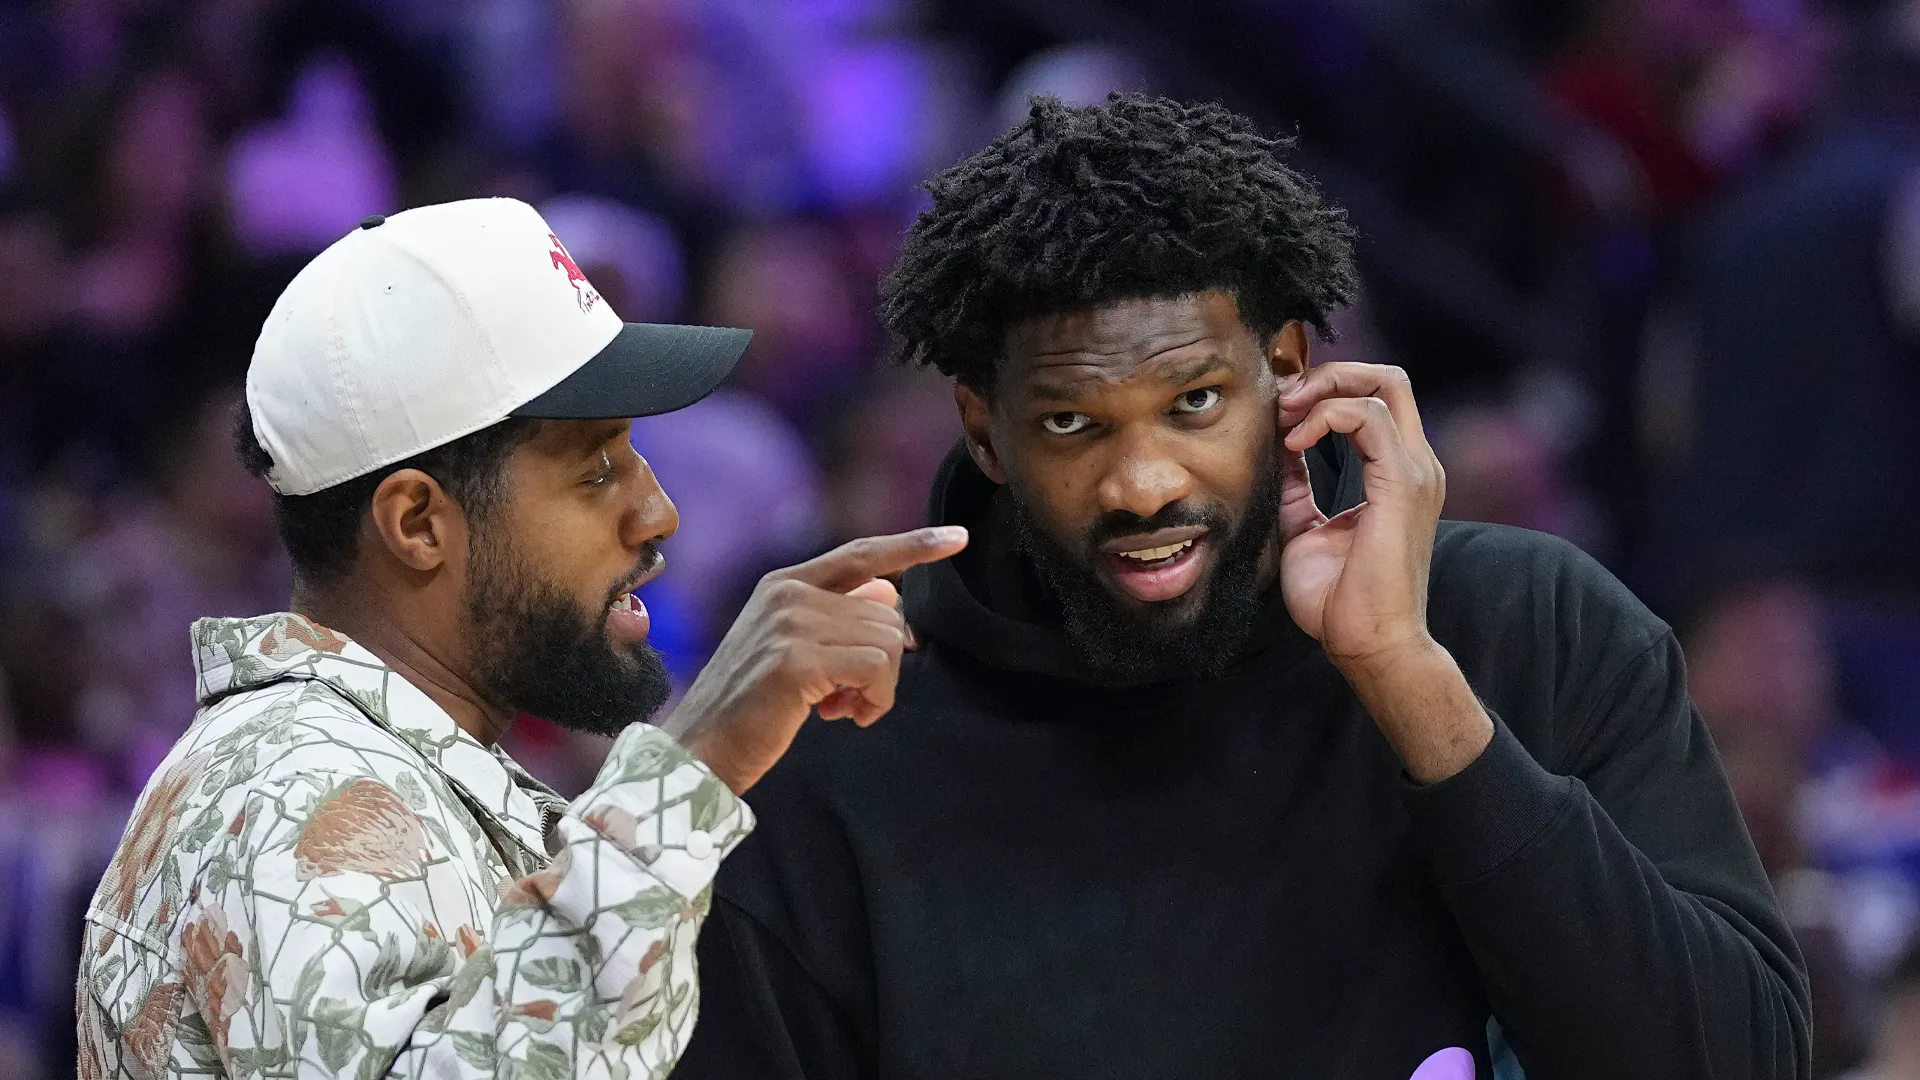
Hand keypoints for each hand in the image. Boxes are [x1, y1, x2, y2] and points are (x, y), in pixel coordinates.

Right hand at [660, 527, 967, 792]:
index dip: (914, 545)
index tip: (958, 538)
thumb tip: (890, 595)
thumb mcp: (793, 650)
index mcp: (784, 583)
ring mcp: (792, 623)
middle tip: (850, 700)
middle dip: (885, 665)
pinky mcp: (798, 659)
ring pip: (888, 642)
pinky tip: (846, 717)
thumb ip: (837, 618)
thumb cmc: (751, 707)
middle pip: (888, 614)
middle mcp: (788, 593)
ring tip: (844, 709)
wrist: (701, 750)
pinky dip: (876, 700)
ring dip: (880, 688)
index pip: (863, 553)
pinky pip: (876, 669)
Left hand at [1274, 362, 1488, 781]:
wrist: (1367, 642)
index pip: (1371, 400)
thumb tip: (1275, 442)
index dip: (1323, 392)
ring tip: (1284, 420)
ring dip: (1321, 392)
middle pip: (1386, 378)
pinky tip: (1294, 444)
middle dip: (1328, 375)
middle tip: (1284, 400)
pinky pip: (1367, 417)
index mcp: (1395, 473)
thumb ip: (1298, 481)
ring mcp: (1414, 470)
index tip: (1277, 412)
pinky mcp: (1402, 482)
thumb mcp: (1304, 522)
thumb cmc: (1337, 596)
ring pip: (1382, 384)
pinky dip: (1325, 417)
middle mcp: (1414, 463)